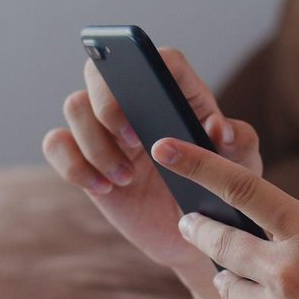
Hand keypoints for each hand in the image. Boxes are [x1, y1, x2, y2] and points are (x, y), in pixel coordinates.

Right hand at [42, 48, 262, 268]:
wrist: (194, 237)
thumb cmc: (220, 195)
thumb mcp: (242, 172)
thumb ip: (240, 144)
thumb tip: (218, 128)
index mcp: (180, 97)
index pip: (162, 60)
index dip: (151, 67)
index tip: (152, 101)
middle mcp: (137, 104)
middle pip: (101, 72)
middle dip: (107, 101)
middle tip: (132, 139)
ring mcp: (106, 131)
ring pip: (75, 106)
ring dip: (95, 144)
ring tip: (126, 178)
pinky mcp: (85, 159)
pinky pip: (56, 144)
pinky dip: (72, 165)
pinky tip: (104, 188)